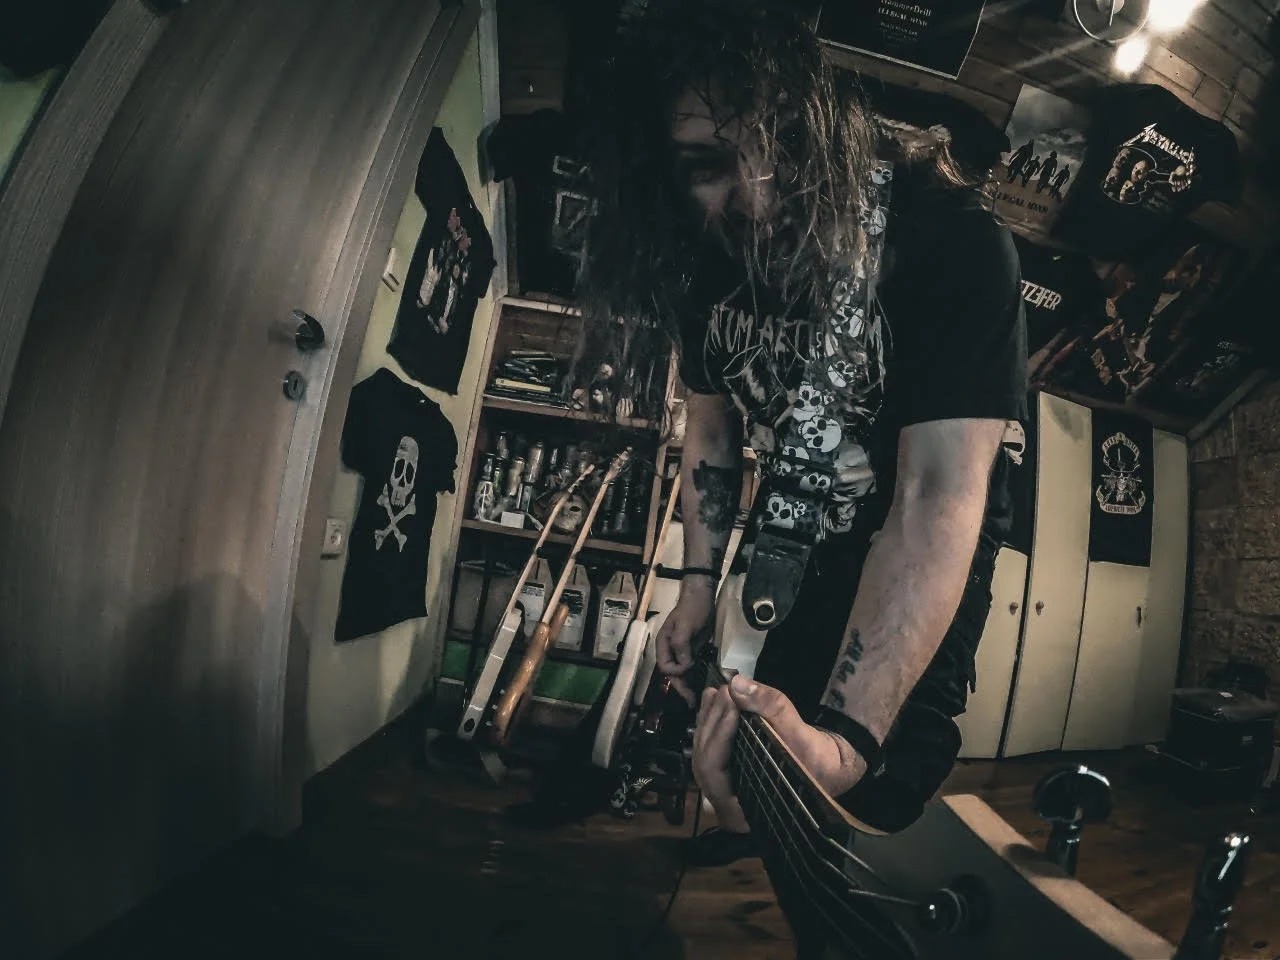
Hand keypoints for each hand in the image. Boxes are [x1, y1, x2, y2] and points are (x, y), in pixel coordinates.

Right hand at [654, 579, 714, 700]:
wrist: (702, 597)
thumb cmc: (692, 610)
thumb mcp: (686, 626)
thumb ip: (681, 646)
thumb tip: (684, 665)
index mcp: (664, 645)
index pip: (665, 667)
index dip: (676, 672)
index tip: (689, 668)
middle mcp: (670, 650)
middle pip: (673, 674)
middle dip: (681, 687)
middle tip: (691, 702)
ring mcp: (681, 651)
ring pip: (682, 673)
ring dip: (688, 685)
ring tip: (696, 700)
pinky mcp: (692, 650)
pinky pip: (691, 667)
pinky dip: (695, 677)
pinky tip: (701, 686)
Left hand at [696, 674, 868, 800]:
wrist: (827, 771)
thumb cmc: (816, 762)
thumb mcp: (801, 735)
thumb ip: (770, 708)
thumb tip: (737, 684)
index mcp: (740, 810)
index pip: (714, 769)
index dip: (720, 733)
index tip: (731, 700)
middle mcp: (726, 803)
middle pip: (705, 757)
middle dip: (713, 721)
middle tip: (725, 690)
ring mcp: (724, 788)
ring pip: (705, 750)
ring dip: (710, 718)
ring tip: (720, 690)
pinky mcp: (728, 772)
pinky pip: (712, 746)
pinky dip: (714, 721)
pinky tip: (718, 699)